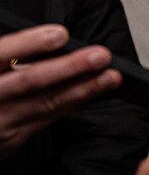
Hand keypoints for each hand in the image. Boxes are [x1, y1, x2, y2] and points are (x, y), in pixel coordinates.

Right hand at [0, 25, 120, 157]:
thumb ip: (3, 55)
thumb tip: (42, 37)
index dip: (29, 45)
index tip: (61, 33)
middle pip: (28, 83)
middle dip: (68, 69)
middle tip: (101, 55)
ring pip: (44, 105)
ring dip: (82, 90)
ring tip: (111, 76)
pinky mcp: (8, 140)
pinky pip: (45, 119)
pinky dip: (71, 104)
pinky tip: (93, 92)